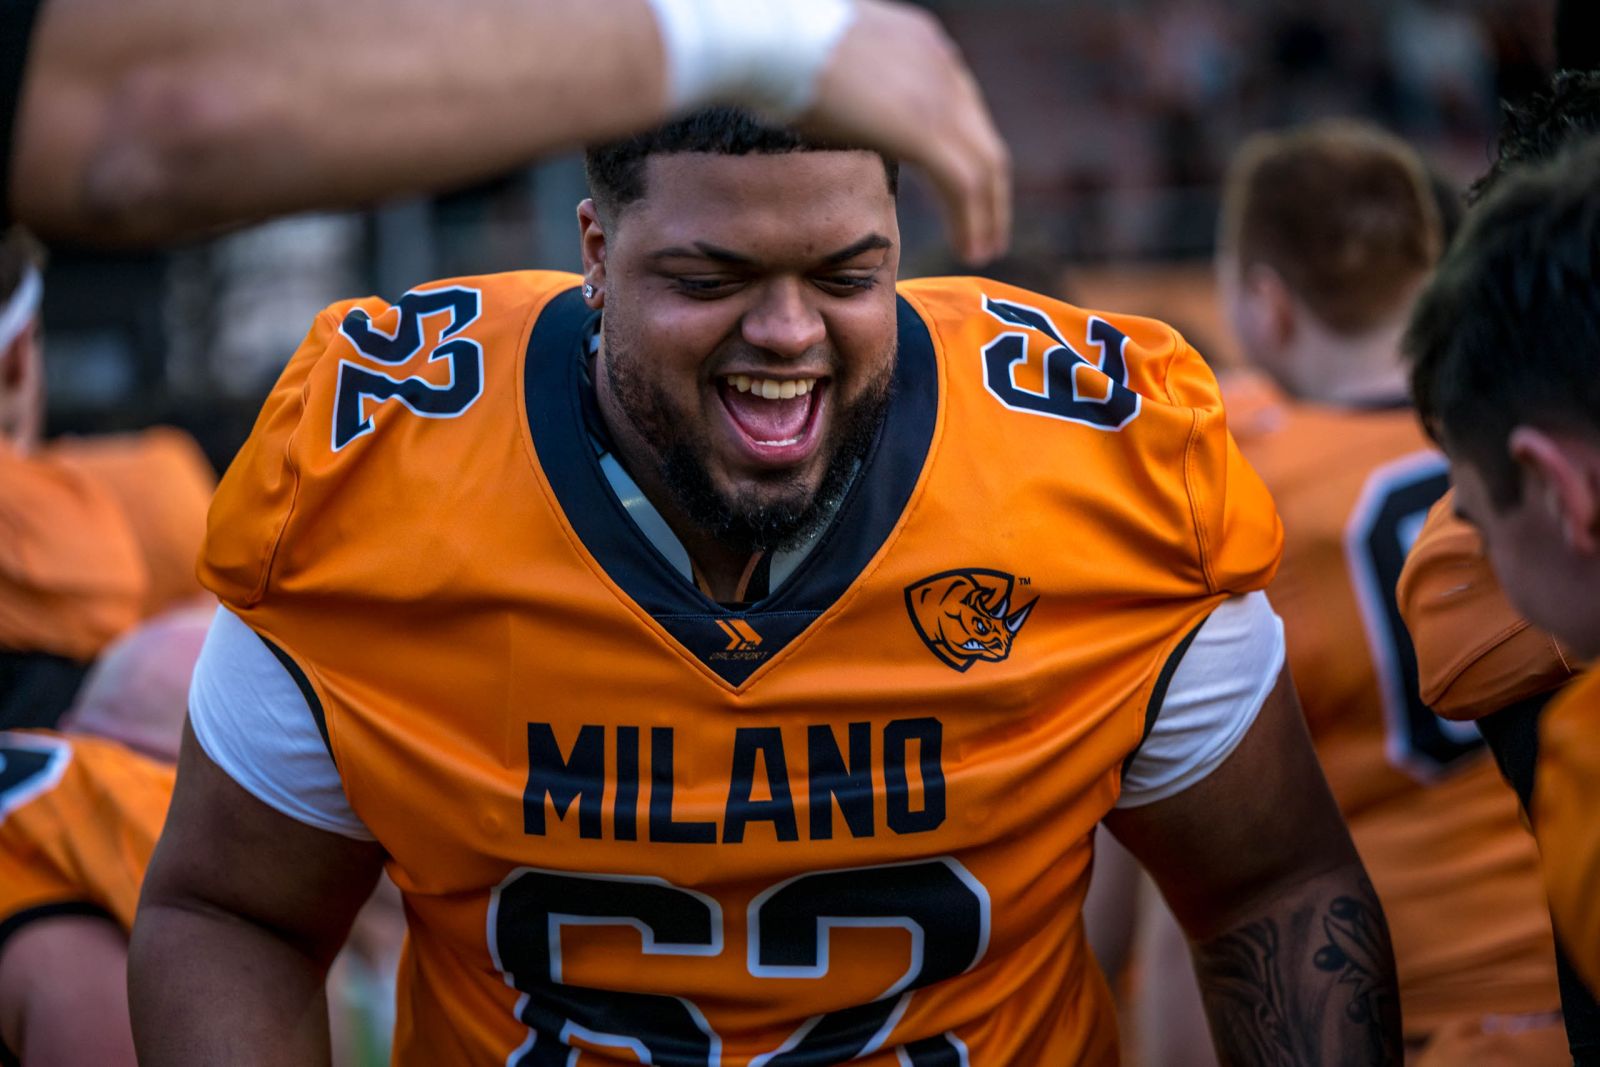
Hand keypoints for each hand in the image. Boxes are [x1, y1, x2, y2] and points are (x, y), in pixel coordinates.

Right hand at [799, 1, 1010, 264]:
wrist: (772, 39)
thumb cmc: (777, 51)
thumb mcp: (833, 67)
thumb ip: (854, 94)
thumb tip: (839, 122)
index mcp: (922, 44)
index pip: (958, 105)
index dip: (965, 149)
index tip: (963, 187)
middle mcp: (940, 65)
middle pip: (982, 135)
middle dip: (990, 188)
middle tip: (990, 228)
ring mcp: (939, 95)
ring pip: (984, 166)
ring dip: (988, 214)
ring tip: (982, 251)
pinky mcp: (926, 129)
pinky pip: (965, 185)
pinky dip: (974, 222)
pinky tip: (969, 251)